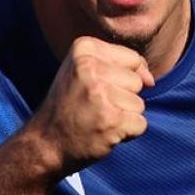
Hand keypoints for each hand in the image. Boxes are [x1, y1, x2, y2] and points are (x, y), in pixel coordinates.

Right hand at [25, 36, 154, 175]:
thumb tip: (151, 80)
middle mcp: (89, 67)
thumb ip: (120, 65)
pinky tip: (102, 133)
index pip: (132, 59)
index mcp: (83, 48)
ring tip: (95, 119)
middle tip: (92, 108)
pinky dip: (127, 133)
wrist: (43, 146)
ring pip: (139, 104)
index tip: (93, 90)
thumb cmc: (70, 106)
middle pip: (137, 82)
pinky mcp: (110, 120)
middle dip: (121, 98)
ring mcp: (99, 94)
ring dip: (123, 117)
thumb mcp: (85, 71)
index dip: (122, 78)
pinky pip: (140, 124)